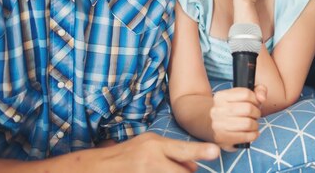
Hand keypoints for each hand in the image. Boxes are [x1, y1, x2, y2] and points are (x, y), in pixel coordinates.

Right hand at [98, 132, 219, 172]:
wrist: (99, 167)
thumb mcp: (150, 144)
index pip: (183, 149)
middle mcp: (152, 159)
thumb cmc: (129, 153)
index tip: (215, 151)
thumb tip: (194, 167)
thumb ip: (173, 152)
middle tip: (173, 168)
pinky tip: (154, 171)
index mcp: (155, 144)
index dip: (200, 151)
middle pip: (183, 172)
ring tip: (161, 169)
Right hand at [210, 84, 267, 150]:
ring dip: (255, 124)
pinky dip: (254, 135)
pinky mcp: (223, 139)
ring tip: (253, 124)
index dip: (255, 99)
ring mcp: (218, 125)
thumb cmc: (233, 109)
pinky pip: (246, 137)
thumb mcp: (243, 95)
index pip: (246, 94)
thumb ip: (258, 90)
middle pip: (248, 109)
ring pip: (248, 123)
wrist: (212, 125)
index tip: (255, 104)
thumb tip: (262, 98)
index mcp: (221, 96)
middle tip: (255, 115)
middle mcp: (217, 110)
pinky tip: (252, 132)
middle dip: (256, 113)